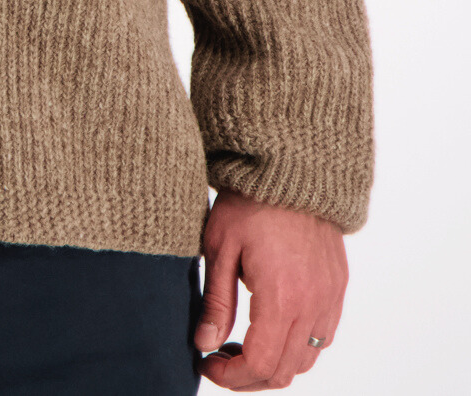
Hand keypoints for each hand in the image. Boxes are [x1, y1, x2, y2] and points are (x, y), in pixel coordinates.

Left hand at [195, 189, 346, 388]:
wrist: (291, 167)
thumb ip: (216, 302)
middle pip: (284, 371)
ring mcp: (330, 297)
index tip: (207, 365)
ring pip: (306, 358)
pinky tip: (272, 326)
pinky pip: (323, 335)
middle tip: (220, 358)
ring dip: (275, 364)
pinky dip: (298, 345)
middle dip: (249, 377)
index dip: (230, 377)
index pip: (259, 364)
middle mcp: (313, 304)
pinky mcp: (337, 286)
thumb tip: (205, 344)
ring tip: (243, 344)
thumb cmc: (250, 201)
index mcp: (281, 298)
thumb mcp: (221, 247)